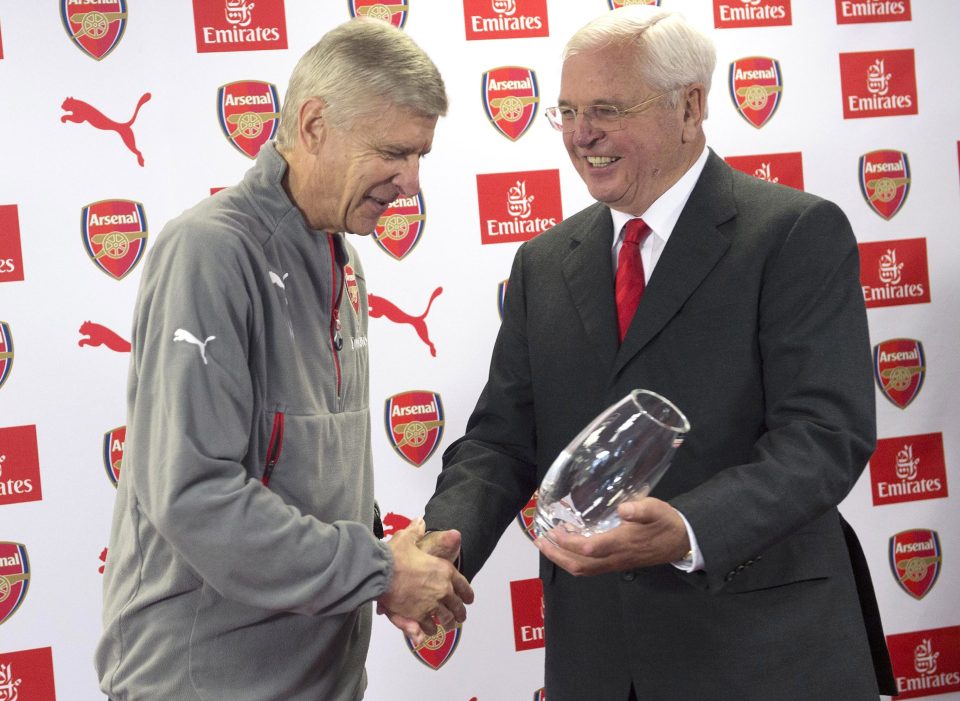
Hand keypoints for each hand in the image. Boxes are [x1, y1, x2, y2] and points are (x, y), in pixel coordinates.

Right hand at [376, 518, 473, 644]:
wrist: (381, 572)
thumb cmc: (394, 555)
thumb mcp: (406, 538)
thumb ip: (415, 531)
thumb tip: (419, 522)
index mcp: (444, 570)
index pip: (463, 585)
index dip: (467, 594)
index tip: (468, 600)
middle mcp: (442, 589)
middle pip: (457, 606)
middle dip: (460, 612)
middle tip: (461, 617)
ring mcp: (432, 604)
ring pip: (445, 619)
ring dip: (448, 623)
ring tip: (448, 626)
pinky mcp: (418, 616)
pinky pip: (428, 626)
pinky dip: (429, 630)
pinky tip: (428, 632)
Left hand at [535, 497, 688, 575]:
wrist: (681, 541)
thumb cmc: (665, 522)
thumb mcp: (656, 509)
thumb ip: (640, 509)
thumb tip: (623, 508)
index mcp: (622, 543)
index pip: (590, 548)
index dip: (569, 543)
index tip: (555, 530)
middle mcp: (615, 558)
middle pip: (580, 565)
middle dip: (557, 554)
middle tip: (539, 540)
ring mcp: (614, 563)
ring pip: (583, 569)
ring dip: (561, 559)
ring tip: (545, 544)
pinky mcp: (615, 563)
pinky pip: (589, 568)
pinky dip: (572, 560)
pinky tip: (565, 548)